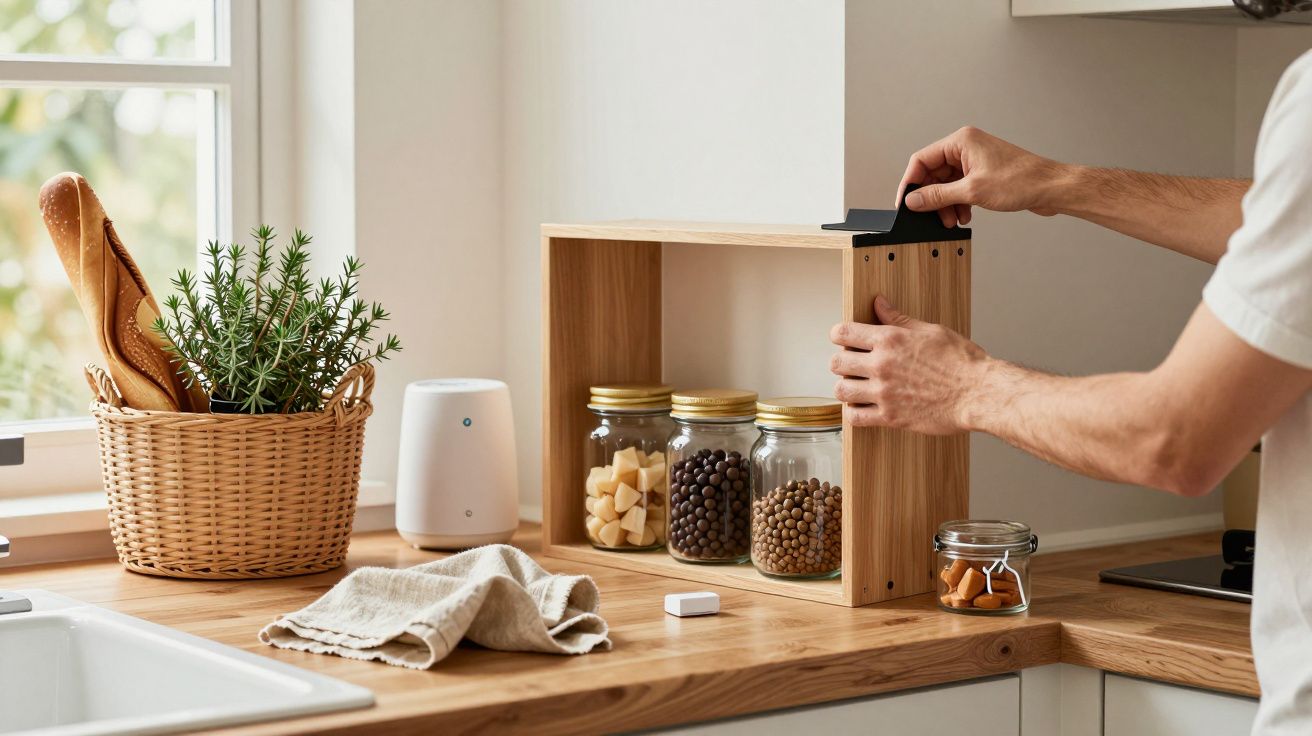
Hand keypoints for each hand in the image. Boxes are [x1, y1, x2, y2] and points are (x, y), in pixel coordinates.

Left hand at [829, 296, 988, 433]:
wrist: (978, 392)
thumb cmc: (961, 361)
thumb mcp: (930, 330)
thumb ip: (898, 318)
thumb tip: (879, 303)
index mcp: (889, 340)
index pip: (842, 333)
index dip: (840, 335)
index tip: (844, 339)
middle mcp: (881, 365)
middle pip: (836, 363)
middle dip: (841, 362)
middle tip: (852, 365)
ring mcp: (884, 393)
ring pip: (841, 391)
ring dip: (846, 387)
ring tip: (857, 386)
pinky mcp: (890, 417)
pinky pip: (855, 418)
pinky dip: (854, 412)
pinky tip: (863, 407)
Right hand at [898, 126, 1068, 227]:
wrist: (1051, 188)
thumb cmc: (1021, 181)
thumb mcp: (972, 191)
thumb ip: (937, 196)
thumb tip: (913, 200)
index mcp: (961, 141)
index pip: (922, 160)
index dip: (911, 183)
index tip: (906, 203)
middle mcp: (966, 147)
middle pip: (933, 173)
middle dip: (933, 198)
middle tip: (934, 217)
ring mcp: (975, 160)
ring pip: (946, 184)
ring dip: (946, 204)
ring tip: (953, 219)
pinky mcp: (983, 173)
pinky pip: (960, 188)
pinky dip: (958, 203)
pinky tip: (964, 215)